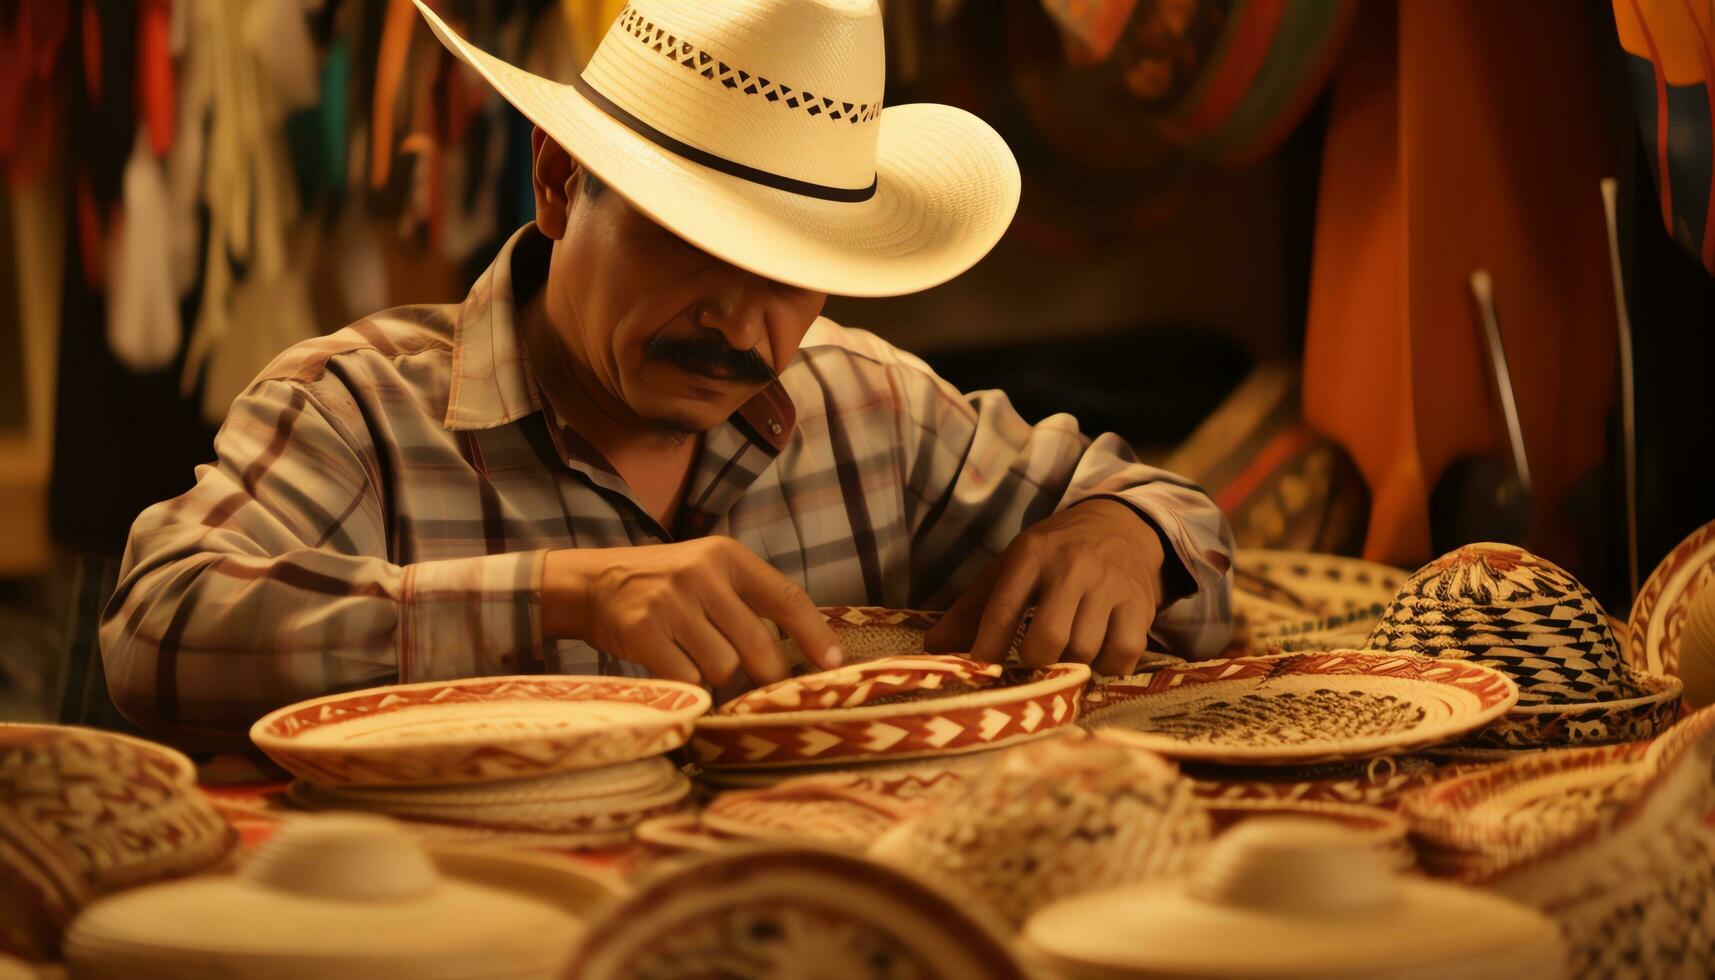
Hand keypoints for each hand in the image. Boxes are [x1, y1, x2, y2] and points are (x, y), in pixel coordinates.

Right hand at [541, 538, 842, 687]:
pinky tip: (672, 669)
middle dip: (765, 675)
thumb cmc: (663, 585)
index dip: (815, 634)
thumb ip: (748, 601)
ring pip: (723, 667)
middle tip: (760, 686)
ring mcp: (670, 602)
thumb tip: (804, 652)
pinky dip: (686, 685)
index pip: (786, 596)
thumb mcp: (707, 573)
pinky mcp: (642, 631)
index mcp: (727, 556)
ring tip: (696, 660)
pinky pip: (686, 679)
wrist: (591, 584)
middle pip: (758, 645)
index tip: (834, 663)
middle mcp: (701, 574)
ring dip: (716, 677)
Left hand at [924, 499, 1164, 675]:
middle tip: (1031, 663)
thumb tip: (934, 649)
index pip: (1002, 609)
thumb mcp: (1011, 567)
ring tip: (1064, 655)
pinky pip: (1122, 655)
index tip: (978, 673)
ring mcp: (1110, 586)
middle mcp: (1072, 567)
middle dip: (1034, 662)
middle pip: (1048, 639)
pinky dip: (1106, 667)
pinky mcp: (1140, 605)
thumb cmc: (1055, 554)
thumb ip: (973, 609)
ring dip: (1071, 665)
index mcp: (1031, 554)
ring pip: (1085, 651)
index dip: (986, 649)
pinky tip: (1096, 655)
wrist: (1122, 525)